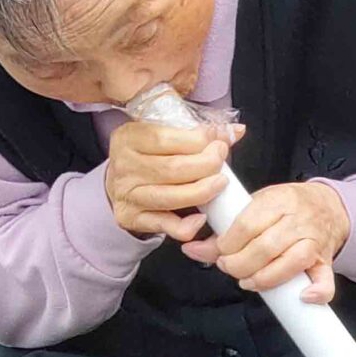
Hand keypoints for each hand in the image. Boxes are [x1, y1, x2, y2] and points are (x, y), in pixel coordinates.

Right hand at [104, 117, 238, 244]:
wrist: (119, 183)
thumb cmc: (148, 155)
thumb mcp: (163, 135)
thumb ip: (198, 132)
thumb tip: (236, 130)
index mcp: (129, 138)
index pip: (165, 138)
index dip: (199, 140)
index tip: (218, 142)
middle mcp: (126, 166)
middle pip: (173, 168)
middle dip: (206, 164)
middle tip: (221, 161)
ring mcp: (128, 194)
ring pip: (172, 197)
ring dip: (203, 191)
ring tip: (220, 184)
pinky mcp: (133, 218)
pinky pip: (166, 225)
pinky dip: (187, 225)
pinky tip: (202, 217)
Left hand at [182, 180, 349, 302]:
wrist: (328, 206)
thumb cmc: (285, 207)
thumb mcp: (255, 207)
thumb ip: (226, 230)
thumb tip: (192, 250)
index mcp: (277, 200)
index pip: (247, 225)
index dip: (228, 244)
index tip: (220, 252)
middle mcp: (298, 220)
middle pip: (266, 247)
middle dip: (240, 264)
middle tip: (230, 268)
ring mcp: (314, 241)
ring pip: (292, 263)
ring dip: (265, 278)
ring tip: (249, 282)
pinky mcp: (326, 261)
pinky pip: (326, 280)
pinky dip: (317, 291)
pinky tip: (302, 297)